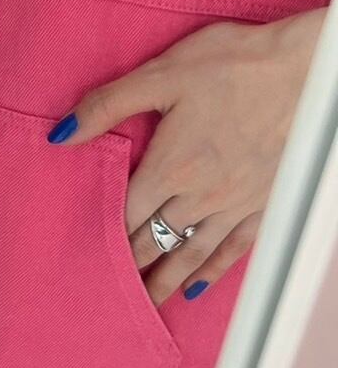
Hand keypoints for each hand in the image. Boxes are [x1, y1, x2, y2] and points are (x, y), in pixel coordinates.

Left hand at [49, 9, 324, 304]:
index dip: (101, 235)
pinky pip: (234, 249)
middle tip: (105, 292)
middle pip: (154, 239)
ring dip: (165, 278)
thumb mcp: (159, 74)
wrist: (307, 72)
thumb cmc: (231, 64)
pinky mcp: (265, 203)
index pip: (124, 213)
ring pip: (191, 252)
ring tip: (144, 303)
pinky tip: (196, 286)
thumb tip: (62, 135)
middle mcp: (200, 194)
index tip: (82, 257)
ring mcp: (235, 203)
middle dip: (128, 265)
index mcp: (169, 165)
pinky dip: (212, 271)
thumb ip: (107, 106)